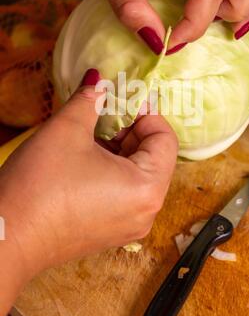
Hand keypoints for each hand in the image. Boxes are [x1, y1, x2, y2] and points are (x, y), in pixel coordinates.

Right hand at [0, 69, 177, 315]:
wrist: (7, 236)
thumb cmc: (41, 185)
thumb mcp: (67, 130)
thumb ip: (90, 99)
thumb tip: (98, 78)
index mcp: (147, 188)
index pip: (165, 139)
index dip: (147, 113)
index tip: (124, 99)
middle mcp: (145, 212)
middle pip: (154, 158)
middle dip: (130, 130)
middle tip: (103, 114)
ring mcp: (128, 226)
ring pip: (137, 175)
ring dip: (118, 149)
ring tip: (89, 137)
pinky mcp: (110, 232)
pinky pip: (123, 193)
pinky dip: (111, 170)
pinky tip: (83, 160)